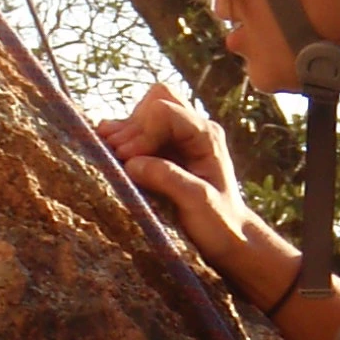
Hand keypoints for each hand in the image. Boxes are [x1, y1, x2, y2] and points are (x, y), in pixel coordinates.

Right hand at [96, 84, 282, 296]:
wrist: (229, 240)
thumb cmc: (220, 223)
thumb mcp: (198, 202)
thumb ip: (168, 178)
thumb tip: (131, 163)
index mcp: (206, 135)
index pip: (164, 111)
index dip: (141, 132)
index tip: (129, 162)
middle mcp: (192, 129)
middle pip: (155, 100)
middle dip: (131, 127)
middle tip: (118, 159)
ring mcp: (177, 138)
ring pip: (144, 112)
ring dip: (124, 132)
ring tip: (111, 157)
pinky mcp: (163, 151)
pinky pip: (138, 131)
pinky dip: (121, 140)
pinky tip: (110, 156)